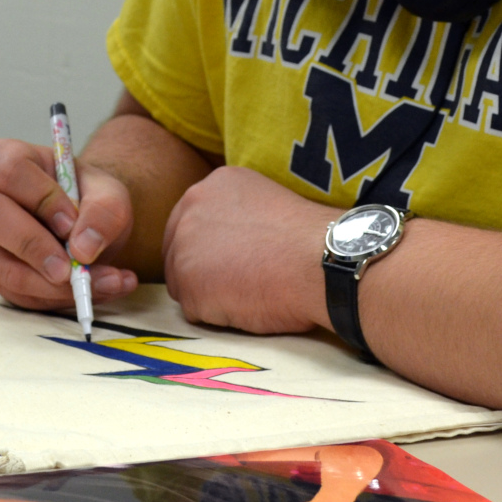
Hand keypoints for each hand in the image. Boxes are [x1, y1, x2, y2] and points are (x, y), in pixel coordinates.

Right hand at [0, 138, 138, 310]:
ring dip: (52, 286)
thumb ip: (104, 211)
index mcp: (3, 158)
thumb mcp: (108, 194)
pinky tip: (92, 290)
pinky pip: (17, 294)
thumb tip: (83, 248)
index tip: (72, 222)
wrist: (84, 223)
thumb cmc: (86, 197)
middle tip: (70, 269)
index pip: (9, 172)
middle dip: (32, 247)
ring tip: (99, 283)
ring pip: (1, 266)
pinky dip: (56, 299)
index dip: (40, 198)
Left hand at [161, 166, 329, 332]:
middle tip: (242, 282)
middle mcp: (190, 208)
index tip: (234, 262)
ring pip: (184, 283)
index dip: (210, 250)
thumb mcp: (263, 204)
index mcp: (212, 186)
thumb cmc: (306, 240)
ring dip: (211, 295)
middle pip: (180, 252)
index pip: (190, 224)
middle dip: (204, 272)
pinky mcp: (188, 283)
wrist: (320, 261)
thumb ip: (234, 215)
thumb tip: (222, 241)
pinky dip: (218, 316)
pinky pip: (195, 311)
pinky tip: (247, 305)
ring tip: (250, 291)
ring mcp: (184, 245)